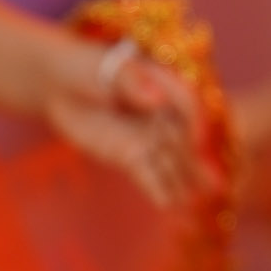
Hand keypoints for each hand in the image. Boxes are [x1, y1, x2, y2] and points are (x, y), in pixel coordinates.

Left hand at [42, 36, 218, 207]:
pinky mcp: (131, 156)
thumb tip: (156, 100)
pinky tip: (169, 205)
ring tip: (194, 201)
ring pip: (171, 161)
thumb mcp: (108, 67)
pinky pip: (148, 175)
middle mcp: (165, 114)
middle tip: (213, 184)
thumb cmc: (85, 66)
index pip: (188, 105)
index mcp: (167, 85)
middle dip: (196, 161)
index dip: (196, 124)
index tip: (199, 143)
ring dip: (183, 181)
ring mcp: (149, 137)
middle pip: (185, 139)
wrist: (57, 85)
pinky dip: (158, 189)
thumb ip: (132, 81)